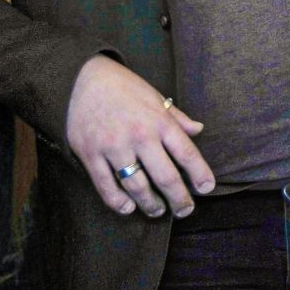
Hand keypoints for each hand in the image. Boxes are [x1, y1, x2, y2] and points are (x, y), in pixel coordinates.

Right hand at [66, 55, 213, 218]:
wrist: (82, 78)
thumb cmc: (124, 88)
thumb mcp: (156, 97)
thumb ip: (177, 117)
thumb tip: (198, 130)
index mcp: (160, 121)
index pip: (187, 153)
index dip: (200, 174)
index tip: (207, 188)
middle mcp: (140, 136)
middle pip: (165, 176)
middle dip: (179, 198)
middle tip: (185, 210)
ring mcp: (113, 147)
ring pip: (137, 186)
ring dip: (150, 204)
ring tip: (158, 211)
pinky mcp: (90, 154)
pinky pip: (106, 186)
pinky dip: (118, 202)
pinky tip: (129, 208)